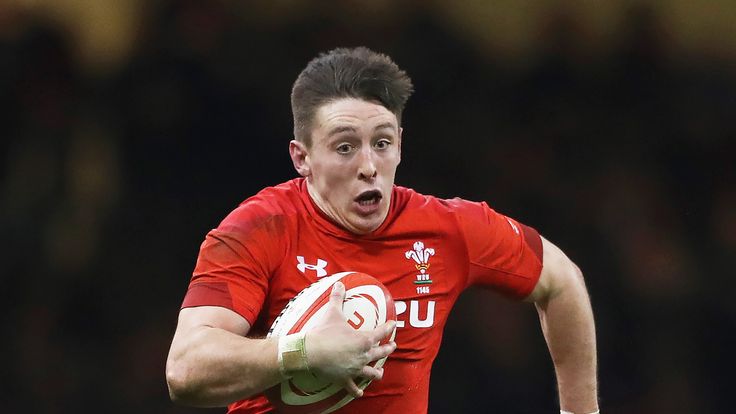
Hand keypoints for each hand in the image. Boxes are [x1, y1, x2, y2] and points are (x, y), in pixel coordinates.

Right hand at [304, 281, 396, 397]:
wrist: (310, 352)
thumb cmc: (324, 332)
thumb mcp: (333, 313)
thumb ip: (338, 298)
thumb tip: (339, 284)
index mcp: (364, 339)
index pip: (381, 332)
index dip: (388, 327)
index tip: (393, 324)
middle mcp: (363, 355)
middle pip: (381, 353)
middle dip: (388, 349)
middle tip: (392, 346)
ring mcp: (355, 369)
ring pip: (372, 373)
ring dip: (377, 371)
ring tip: (380, 371)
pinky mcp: (345, 379)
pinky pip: (353, 388)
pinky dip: (357, 391)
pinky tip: (360, 392)